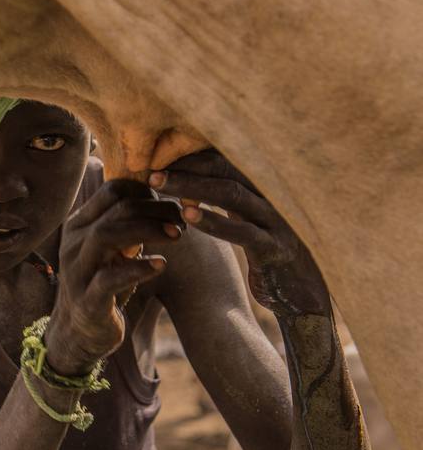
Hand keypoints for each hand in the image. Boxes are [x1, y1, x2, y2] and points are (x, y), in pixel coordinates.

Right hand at [44, 179, 183, 374]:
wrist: (79, 333)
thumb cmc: (103, 285)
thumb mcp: (111, 250)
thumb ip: (126, 225)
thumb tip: (165, 198)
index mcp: (80, 226)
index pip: (113, 190)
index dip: (147, 191)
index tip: (172, 205)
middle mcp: (74, 244)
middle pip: (116, 209)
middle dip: (157, 209)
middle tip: (184, 219)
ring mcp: (78, 272)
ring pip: (106, 235)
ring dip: (147, 229)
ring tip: (177, 235)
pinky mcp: (87, 301)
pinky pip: (109, 279)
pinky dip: (138, 268)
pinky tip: (161, 265)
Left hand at [150, 151, 330, 316]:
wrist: (302, 293)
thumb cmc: (265, 254)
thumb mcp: (246, 223)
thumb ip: (225, 203)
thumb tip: (183, 191)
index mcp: (260, 187)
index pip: (222, 160)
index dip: (189, 156)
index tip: (155, 157)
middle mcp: (269, 195)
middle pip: (224, 169)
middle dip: (185, 165)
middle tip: (148, 168)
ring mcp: (275, 220)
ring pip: (231, 193)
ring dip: (191, 186)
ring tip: (158, 183)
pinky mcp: (274, 247)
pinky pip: (242, 231)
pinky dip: (214, 221)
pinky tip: (186, 215)